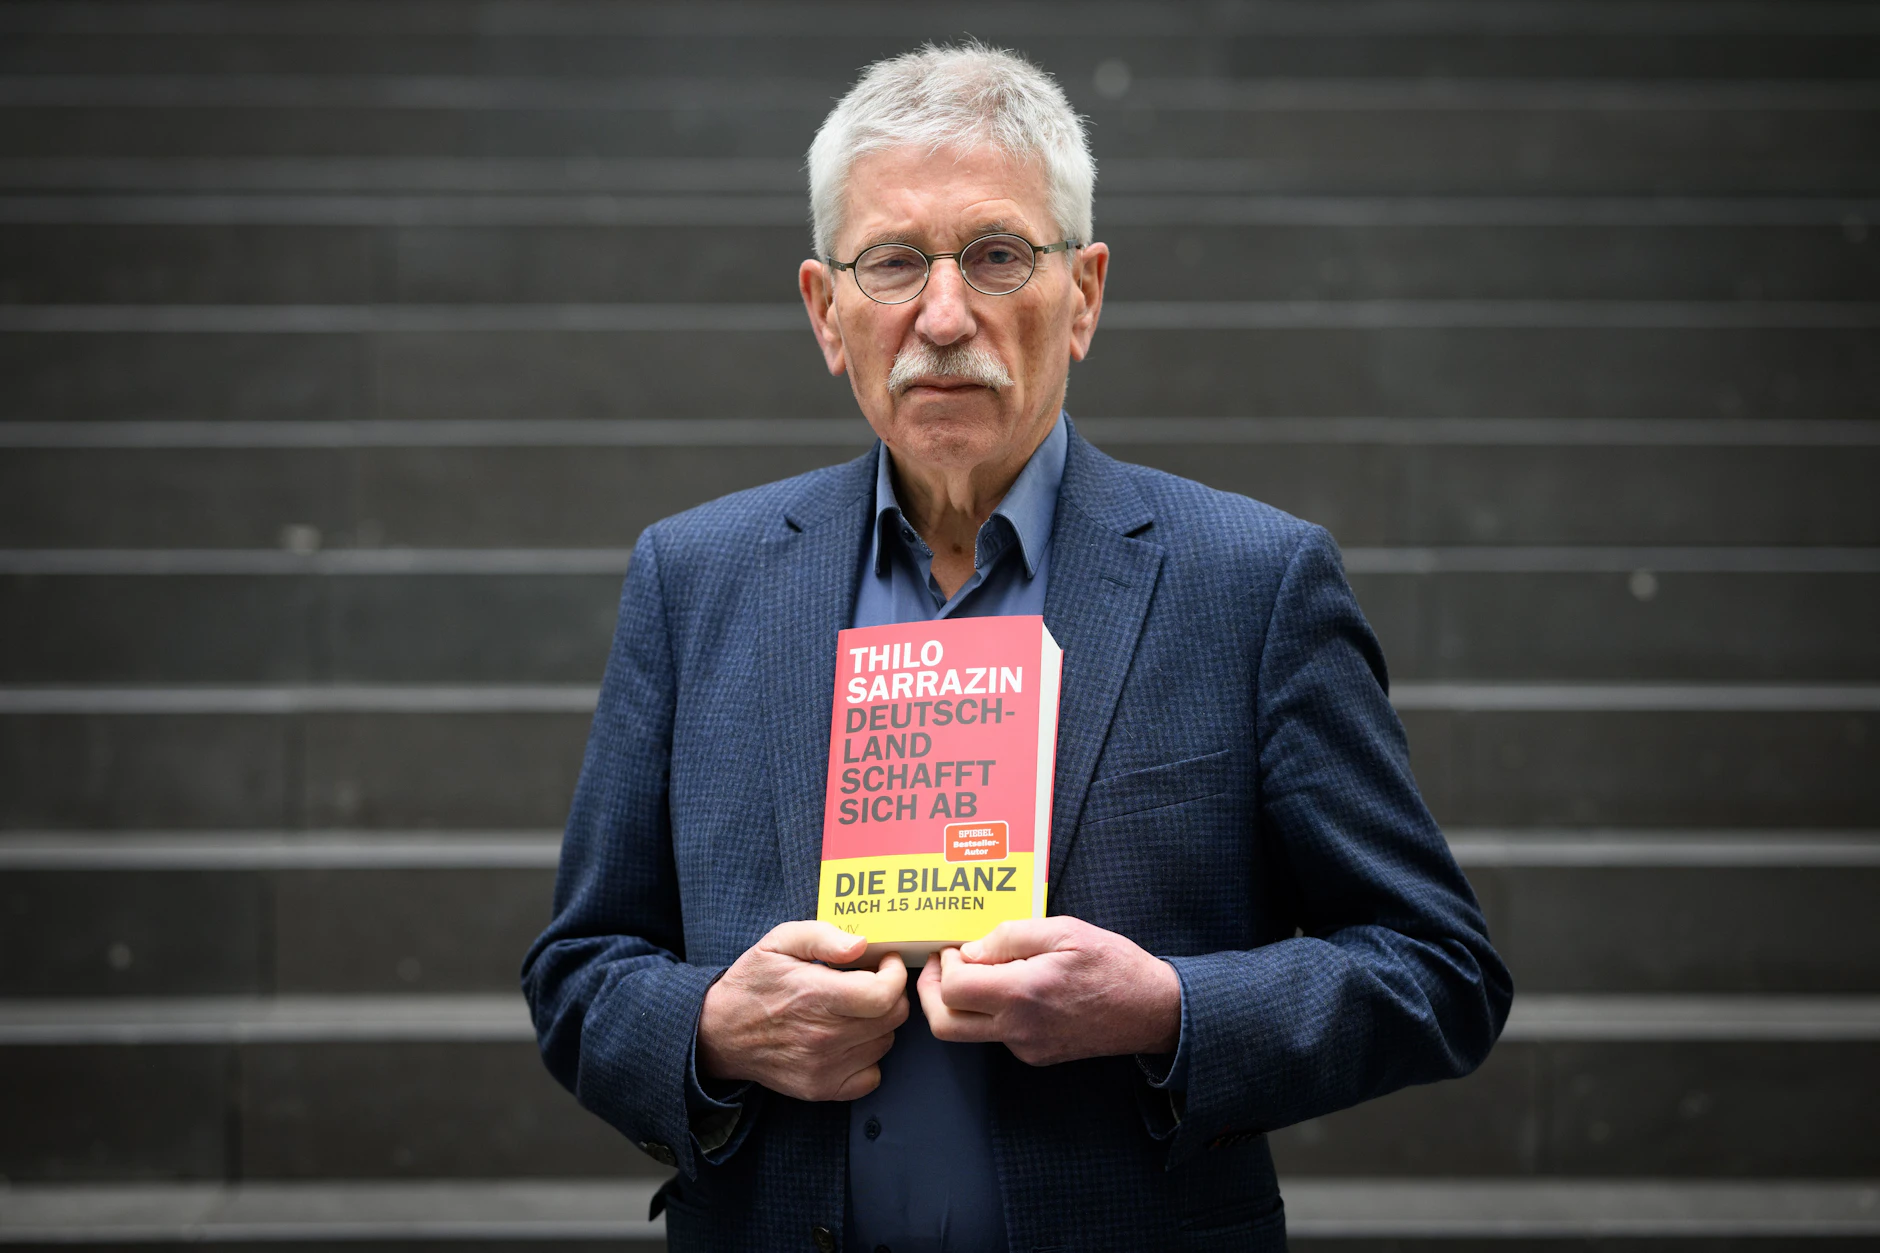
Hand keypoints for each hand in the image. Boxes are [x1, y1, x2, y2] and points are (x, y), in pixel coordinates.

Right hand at [697, 922, 908, 1100]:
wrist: (720, 1032)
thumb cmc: (754, 982)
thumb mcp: (780, 941)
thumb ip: (823, 936)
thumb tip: (861, 945)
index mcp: (815, 995)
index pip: (884, 995)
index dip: (895, 975)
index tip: (886, 963)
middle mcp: (822, 1036)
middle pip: (892, 1018)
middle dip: (890, 994)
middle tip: (871, 982)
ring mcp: (823, 1067)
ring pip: (884, 1043)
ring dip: (879, 1023)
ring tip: (854, 1009)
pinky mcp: (821, 1088)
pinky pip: (872, 1076)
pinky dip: (868, 1057)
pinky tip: (849, 1038)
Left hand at [918, 916, 1180, 1065]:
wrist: (1153, 1010)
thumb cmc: (1114, 965)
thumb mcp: (1064, 931)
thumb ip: (1011, 936)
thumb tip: (971, 950)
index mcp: (1024, 994)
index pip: (952, 990)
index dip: (945, 965)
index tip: (956, 947)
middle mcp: (1019, 1029)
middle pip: (945, 1025)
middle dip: (931, 993)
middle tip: (942, 965)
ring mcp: (1027, 1048)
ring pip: (968, 1033)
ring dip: (961, 1002)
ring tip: (980, 969)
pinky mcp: (1037, 1055)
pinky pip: (997, 1035)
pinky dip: (992, 1010)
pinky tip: (1014, 984)